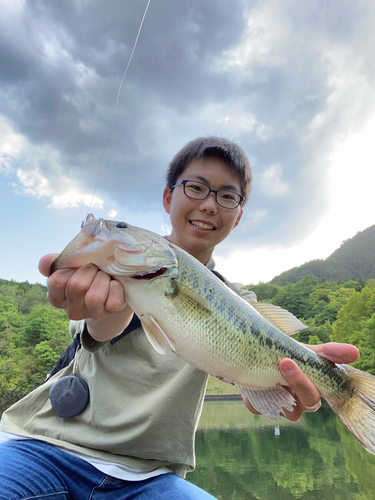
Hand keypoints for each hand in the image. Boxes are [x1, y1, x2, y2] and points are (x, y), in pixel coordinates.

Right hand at [39, 254, 132, 340]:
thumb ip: (56, 262)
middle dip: (90, 269)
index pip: (57, 281)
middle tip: (95, 267)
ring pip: (94, 297)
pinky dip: (116, 288)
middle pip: (77, 286)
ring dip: (102, 279)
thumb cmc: (87, 273)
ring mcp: (90, 314)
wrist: (112, 285)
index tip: (78, 264)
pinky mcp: (109, 314)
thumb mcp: (70, 266)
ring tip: (104, 275)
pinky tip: (113, 284)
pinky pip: (113, 302)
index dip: (70, 268)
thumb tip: (45, 262)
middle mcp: (71, 310)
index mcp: (57, 297)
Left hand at [242, 342, 359, 420]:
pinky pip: (256, 407)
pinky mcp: (259, 405)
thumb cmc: (290, 354)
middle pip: (299, 406)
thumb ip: (330, 353)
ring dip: (271, 391)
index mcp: (312, 391)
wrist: (262, 352)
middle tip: (282, 361)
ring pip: (278, 410)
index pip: (314, 395)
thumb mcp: (308, 351)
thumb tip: (355, 352)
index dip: (304, 382)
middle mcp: (298, 403)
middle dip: (293, 383)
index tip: (289, 361)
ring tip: (263, 371)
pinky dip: (252, 396)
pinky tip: (250, 382)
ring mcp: (279, 406)